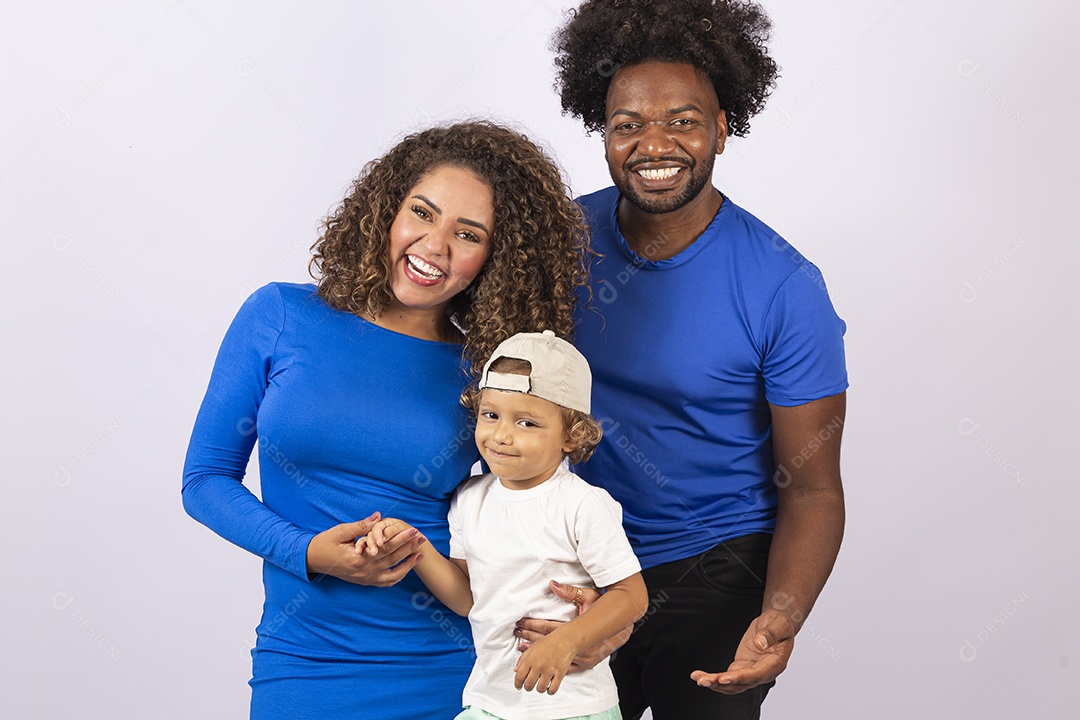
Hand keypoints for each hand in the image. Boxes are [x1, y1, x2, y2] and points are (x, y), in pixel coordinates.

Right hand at [305, 512, 424, 586]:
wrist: (312, 560)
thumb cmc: (325, 543)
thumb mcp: (341, 531)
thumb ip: (361, 525)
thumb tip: (378, 516)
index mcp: (357, 558)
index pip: (385, 547)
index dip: (400, 538)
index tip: (412, 530)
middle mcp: (363, 571)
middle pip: (391, 560)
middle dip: (408, 548)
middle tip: (422, 538)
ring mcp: (364, 578)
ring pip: (392, 575)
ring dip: (407, 565)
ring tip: (420, 554)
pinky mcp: (363, 581)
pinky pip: (384, 582)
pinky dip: (397, 577)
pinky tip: (406, 568)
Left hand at [514, 580, 632, 671]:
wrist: (626, 624)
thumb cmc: (606, 608)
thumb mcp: (590, 596)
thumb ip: (571, 592)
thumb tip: (553, 584)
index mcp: (578, 631)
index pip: (549, 629)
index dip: (534, 625)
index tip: (521, 622)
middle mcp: (580, 647)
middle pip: (549, 644)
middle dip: (531, 637)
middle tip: (517, 632)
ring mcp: (583, 659)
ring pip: (555, 659)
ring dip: (538, 654)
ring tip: (521, 649)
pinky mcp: (587, 664)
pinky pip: (566, 668)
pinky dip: (552, 665)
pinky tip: (542, 664)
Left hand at [514, 633, 575, 694]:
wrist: (565, 639)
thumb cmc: (549, 642)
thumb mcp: (532, 647)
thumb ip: (522, 659)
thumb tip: (516, 671)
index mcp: (530, 659)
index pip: (519, 676)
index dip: (517, 684)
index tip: (518, 686)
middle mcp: (538, 666)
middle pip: (528, 685)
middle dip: (527, 688)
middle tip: (529, 686)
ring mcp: (549, 670)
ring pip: (540, 689)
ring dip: (539, 689)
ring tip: (540, 686)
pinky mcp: (560, 674)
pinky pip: (552, 689)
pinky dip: (549, 691)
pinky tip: (549, 687)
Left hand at [690, 610, 794, 693]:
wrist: (776, 624)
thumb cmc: (780, 623)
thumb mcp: (778, 624)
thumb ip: (770, 634)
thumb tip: (760, 643)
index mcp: (775, 664)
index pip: (756, 674)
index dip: (740, 678)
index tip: (724, 678)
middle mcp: (763, 672)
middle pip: (742, 683)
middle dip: (722, 684)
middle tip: (704, 680)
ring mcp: (752, 671)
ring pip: (733, 684)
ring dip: (715, 684)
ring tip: (698, 679)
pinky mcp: (742, 668)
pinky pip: (728, 677)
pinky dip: (715, 679)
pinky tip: (700, 676)